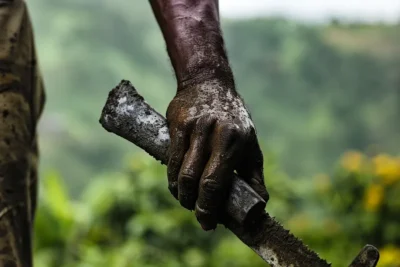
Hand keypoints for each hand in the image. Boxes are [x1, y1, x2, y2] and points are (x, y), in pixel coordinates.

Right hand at [166, 79, 268, 230]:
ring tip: (187, 202)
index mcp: (236, 141)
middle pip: (197, 180)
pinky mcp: (178, 124)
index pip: (217, 183)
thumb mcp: (250, 143)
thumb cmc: (233, 119)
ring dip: (182, 195)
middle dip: (195, 206)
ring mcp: (194, 128)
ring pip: (181, 172)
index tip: (209, 224)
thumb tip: (260, 207)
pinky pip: (171, 159)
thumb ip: (254, 175)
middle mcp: (215, 133)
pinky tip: (177, 187)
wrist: (209, 83)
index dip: (211, 208)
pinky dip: (172, 179)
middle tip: (199, 217)